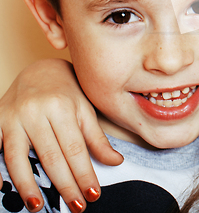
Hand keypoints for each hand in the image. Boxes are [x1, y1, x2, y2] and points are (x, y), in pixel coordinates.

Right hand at [0, 58, 122, 211]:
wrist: (40, 70)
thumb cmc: (67, 92)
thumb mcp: (85, 110)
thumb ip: (97, 138)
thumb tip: (116, 162)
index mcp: (62, 107)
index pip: (75, 148)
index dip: (84, 173)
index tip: (93, 194)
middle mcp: (36, 111)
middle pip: (51, 155)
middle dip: (64, 184)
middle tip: (76, 206)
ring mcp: (13, 117)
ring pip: (18, 157)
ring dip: (27, 184)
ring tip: (37, 205)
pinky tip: (2, 187)